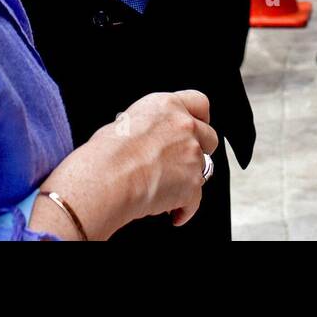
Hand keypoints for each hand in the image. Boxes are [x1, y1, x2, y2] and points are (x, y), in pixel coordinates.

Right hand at [34, 90, 217, 238]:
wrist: (107, 177)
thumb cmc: (106, 152)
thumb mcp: (126, 122)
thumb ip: (151, 126)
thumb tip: (150, 138)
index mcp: (167, 106)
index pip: (199, 103)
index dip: (201, 118)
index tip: (198, 127)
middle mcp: (185, 126)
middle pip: (209, 137)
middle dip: (200, 150)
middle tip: (182, 162)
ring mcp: (192, 154)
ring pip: (202, 169)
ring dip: (188, 179)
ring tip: (165, 190)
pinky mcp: (193, 182)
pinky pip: (195, 200)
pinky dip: (184, 208)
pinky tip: (171, 213)